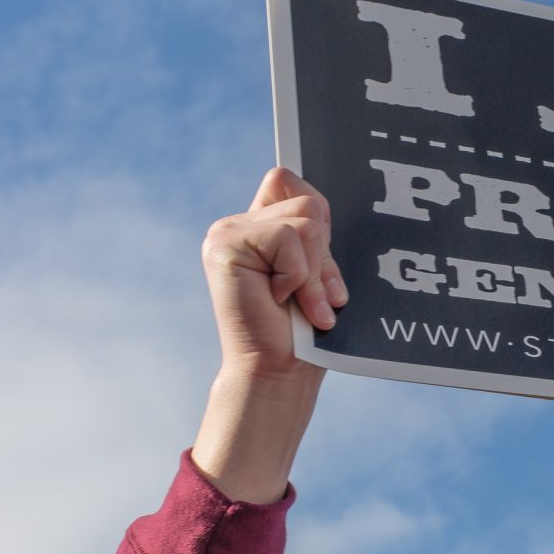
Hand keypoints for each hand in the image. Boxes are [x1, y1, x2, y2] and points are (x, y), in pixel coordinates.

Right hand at [202, 166, 347, 379]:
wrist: (276, 372)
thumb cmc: (303, 333)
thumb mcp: (318, 276)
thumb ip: (315, 238)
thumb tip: (328, 208)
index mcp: (260, 227)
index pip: (290, 180)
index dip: (318, 213)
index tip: (321, 261)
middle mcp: (239, 224)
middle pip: (307, 200)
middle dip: (324, 252)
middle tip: (321, 296)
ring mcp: (228, 233)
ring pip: (304, 221)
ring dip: (314, 272)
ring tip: (305, 305)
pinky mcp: (225, 245)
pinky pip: (288, 238)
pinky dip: (298, 275)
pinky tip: (280, 300)